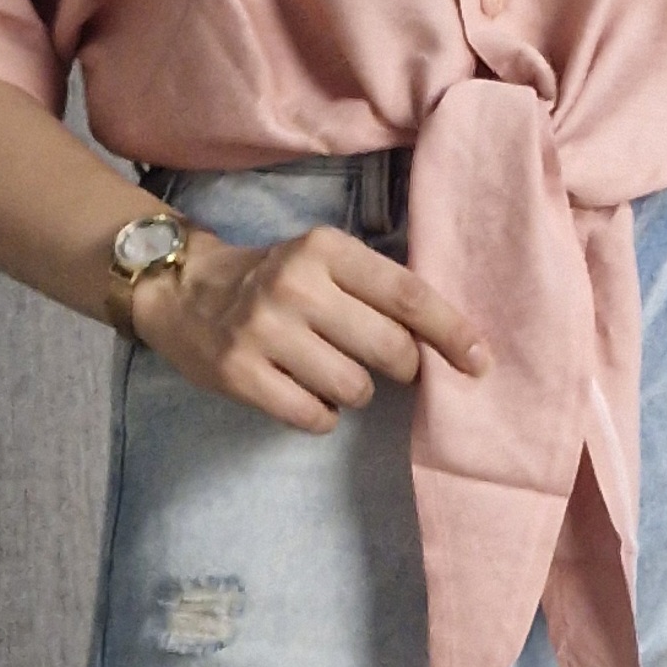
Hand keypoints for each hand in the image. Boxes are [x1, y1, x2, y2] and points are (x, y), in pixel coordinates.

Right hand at [129, 223, 493, 434]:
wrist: (186, 293)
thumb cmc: (277, 279)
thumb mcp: (324, 261)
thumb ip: (379, 289)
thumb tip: (453, 342)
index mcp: (325, 249)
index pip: (406, 294)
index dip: (450, 331)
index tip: (480, 361)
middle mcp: (295, 286)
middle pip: (389, 348)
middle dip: (405, 368)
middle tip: (393, 365)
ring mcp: (264, 331)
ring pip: (355, 388)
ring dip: (356, 391)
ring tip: (331, 370)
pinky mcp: (240, 375)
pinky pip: (315, 416)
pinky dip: (322, 414)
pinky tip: (305, 391)